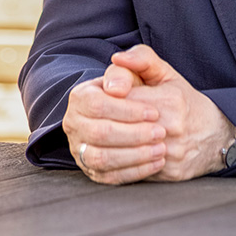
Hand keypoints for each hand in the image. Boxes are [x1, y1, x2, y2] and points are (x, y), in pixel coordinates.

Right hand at [61, 65, 166, 184]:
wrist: (153, 122)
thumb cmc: (151, 94)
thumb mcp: (150, 72)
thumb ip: (140, 58)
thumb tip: (119, 61)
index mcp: (82, 95)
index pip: (97, 104)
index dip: (127, 110)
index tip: (154, 113)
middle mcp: (74, 123)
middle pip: (99, 132)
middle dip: (133, 134)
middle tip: (161, 133)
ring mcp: (80, 149)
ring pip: (101, 158)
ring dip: (133, 155)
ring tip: (161, 149)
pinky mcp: (92, 171)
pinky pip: (109, 177)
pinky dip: (134, 172)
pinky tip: (156, 163)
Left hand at [111, 44, 235, 181]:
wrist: (217, 136)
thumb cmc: (184, 101)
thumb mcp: (166, 74)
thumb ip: (141, 59)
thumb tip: (117, 57)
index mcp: (168, 100)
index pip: (119, 99)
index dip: (108, 99)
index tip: (110, 99)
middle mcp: (171, 129)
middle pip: (116, 128)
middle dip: (105, 123)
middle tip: (104, 119)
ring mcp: (171, 154)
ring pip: (122, 153)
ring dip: (110, 145)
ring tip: (109, 137)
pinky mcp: (171, 174)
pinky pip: (134, 171)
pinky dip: (123, 162)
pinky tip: (122, 153)